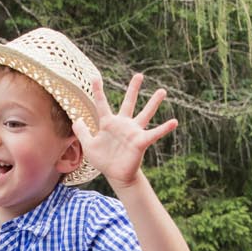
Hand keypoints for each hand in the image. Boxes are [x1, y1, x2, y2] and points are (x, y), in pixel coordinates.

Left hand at [79, 72, 177, 188]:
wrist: (116, 175)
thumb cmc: (104, 160)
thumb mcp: (89, 146)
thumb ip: (82, 132)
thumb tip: (77, 119)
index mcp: (108, 123)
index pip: (101, 104)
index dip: (98, 91)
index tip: (95, 77)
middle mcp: (123, 124)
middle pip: (128, 103)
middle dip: (133, 89)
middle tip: (139, 75)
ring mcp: (133, 132)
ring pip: (145, 113)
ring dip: (154, 103)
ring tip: (162, 91)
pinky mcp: (141, 141)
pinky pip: (154, 133)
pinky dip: (164, 128)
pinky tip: (174, 122)